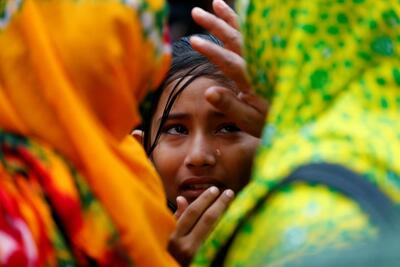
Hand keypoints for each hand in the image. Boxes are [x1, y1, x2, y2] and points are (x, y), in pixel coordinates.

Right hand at [168, 187, 233, 265]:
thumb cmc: (167, 252)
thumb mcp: (166, 235)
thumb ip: (175, 218)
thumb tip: (181, 198)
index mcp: (173, 237)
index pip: (192, 212)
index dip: (204, 199)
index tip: (214, 189)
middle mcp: (185, 246)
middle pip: (207, 219)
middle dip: (219, 204)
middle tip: (229, 192)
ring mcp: (196, 255)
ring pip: (214, 230)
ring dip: (224, 215)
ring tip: (231, 204)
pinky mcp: (204, 261)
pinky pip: (216, 240)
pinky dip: (223, 228)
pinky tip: (229, 220)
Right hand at [191, 0, 267, 137]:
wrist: (299, 117)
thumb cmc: (270, 121)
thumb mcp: (248, 119)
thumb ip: (229, 105)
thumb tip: (207, 92)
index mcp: (252, 79)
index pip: (228, 61)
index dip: (211, 50)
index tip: (194, 40)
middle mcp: (259, 64)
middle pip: (235, 39)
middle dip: (215, 24)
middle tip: (196, 12)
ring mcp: (265, 58)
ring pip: (246, 33)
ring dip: (230, 18)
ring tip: (216, 3)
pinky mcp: (268, 58)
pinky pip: (256, 36)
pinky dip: (246, 25)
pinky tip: (238, 16)